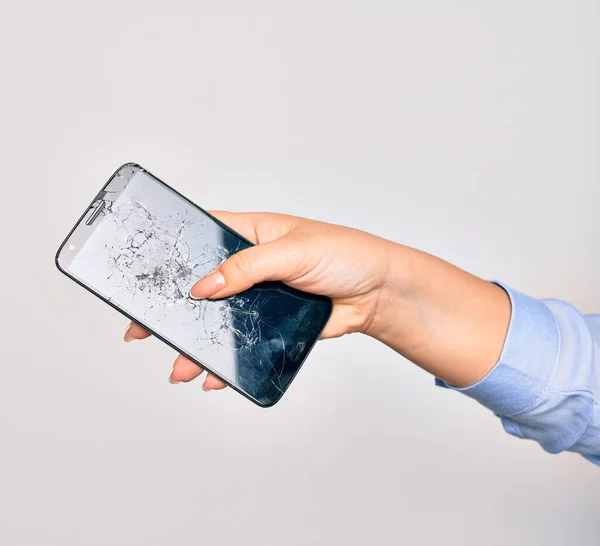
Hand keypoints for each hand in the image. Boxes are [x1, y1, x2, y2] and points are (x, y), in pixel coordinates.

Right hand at [124, 211, 395, 389]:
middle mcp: (250, 264)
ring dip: (197, 342)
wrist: (377, 293)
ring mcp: (259, 295)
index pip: (201, 238)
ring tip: (180, 366)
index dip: (170, 255)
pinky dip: (227, 358)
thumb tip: (204, 286)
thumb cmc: (345, 254)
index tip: (143, 277)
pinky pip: (242, 341)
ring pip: (219, 319)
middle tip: (145, 330)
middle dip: (174, 309)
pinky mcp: (272, 323)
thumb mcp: (293, 251)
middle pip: (202, 285)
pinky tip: (214, 375)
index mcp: (251, 233)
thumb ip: (246, 267)